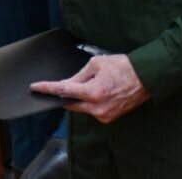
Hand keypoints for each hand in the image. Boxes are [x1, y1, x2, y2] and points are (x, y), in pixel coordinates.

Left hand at [30, 54, 149, 122]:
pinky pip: (91, 111)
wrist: (146, 77)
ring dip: (79, 98)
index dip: (48, 89)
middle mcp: (97, 108)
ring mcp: (103, 115)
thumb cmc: (123, 67)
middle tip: (62, 85)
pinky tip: (98, 92)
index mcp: (93, 92)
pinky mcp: (109, 118)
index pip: (64, 91)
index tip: (36, 88)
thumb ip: (78, 76)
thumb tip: (67, 84)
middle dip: (64, 94)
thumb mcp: (96, 64)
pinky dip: (89, 103)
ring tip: (93, 84)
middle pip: (70, 103)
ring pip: (81, 107)